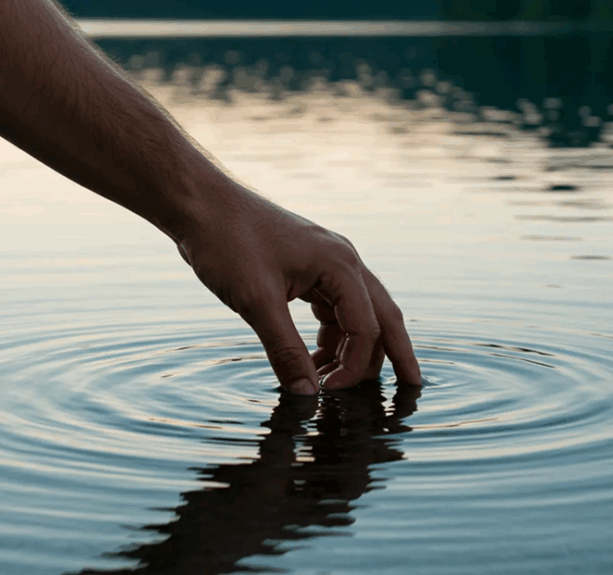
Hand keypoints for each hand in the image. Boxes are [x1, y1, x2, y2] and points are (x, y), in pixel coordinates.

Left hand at [175, 183, 420, 394]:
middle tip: (411, 389)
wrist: (201, 205)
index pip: (366, 328)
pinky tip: (313, 359)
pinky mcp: (308, 268)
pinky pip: (333, 308)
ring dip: (351, 350)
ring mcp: (327, 263)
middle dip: (396, 354)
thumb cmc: (227, 242)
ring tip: (331, 383)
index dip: (352, 367)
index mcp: (340, 265)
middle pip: (383, 316)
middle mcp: (343, 261)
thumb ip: (285, 350)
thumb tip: (305, 394)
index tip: (326, 392)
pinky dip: (330, 336)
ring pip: (357, 314)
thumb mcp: (256, 302)